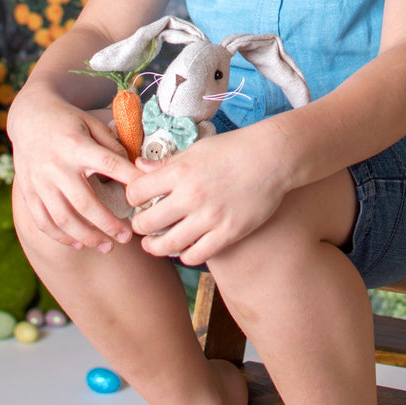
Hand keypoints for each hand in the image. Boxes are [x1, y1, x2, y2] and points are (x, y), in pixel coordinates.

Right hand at [8, 84, 140, 251]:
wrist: (28, 117)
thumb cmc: (67, 120)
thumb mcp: (91, 123)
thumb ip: (111, 144)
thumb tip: (133, 166)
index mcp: (76, 145)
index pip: (108, 163)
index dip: (128, 178)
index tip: (146, 195)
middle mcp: (56, 166)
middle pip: (84, 203)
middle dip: (108, 224)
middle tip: (127, 236)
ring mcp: (40, 182)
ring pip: (63, 219)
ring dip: (87, 237)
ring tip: (107, 246)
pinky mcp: (28, 192)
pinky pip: (43, 222)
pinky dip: (61, 237)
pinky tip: (79, 244)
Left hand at [126, 119, 287, 266]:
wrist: (273, 157)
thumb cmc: (235, 149)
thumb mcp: (198, 149)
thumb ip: (167, 162)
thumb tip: (139, 166)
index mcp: (180, 171)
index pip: (135, 192)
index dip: (132, 198)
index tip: (139, 200)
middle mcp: (191, 195)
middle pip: (145, 223)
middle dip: (140, 226)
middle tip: (144, 225)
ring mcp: (210, 217)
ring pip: (166, 245)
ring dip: (155, 246)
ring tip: (155, 244)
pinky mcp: (228, 233)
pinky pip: (195, 255)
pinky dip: (185, 255)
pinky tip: (185, 247)